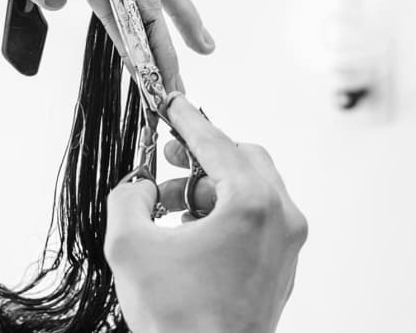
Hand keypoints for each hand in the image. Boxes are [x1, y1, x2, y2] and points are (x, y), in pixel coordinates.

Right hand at [105, 96, 307, 332]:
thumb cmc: (176, 316)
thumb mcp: (129, 244)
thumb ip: (128, 196)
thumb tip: (140, 186)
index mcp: (251, 206)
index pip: (216, 143)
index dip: (187, 120)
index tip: (171, 103)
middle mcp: (281, 219)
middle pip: (244, 159)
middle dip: (201, 157)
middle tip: (166, 161)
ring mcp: (287, 245)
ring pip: (252, 189)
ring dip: (209, 189)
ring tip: (168, 213)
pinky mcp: (281, 266)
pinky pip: (257, 219)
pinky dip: (224, 214)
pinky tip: (188, 236)